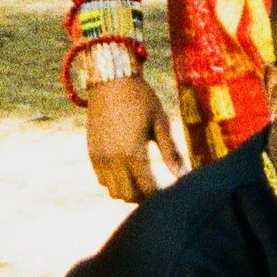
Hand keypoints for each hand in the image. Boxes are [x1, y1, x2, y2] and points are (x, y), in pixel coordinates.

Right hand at [85, 72, 185, 206]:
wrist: (111, 80)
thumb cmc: (141, 98)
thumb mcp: (161, 123)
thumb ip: (171, 152)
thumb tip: (185, 176)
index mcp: (134, 153)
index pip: (149, 189)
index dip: (161, 194)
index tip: (172, 190)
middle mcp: (113, 160)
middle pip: (130, 196)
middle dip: (145, 196)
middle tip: (159, 187)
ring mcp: (99, 158)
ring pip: (114, 192)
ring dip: (129, 191)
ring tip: (145, 180)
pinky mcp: (92, 154)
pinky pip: (102, 180)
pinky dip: (115, 182)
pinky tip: (128, 169)